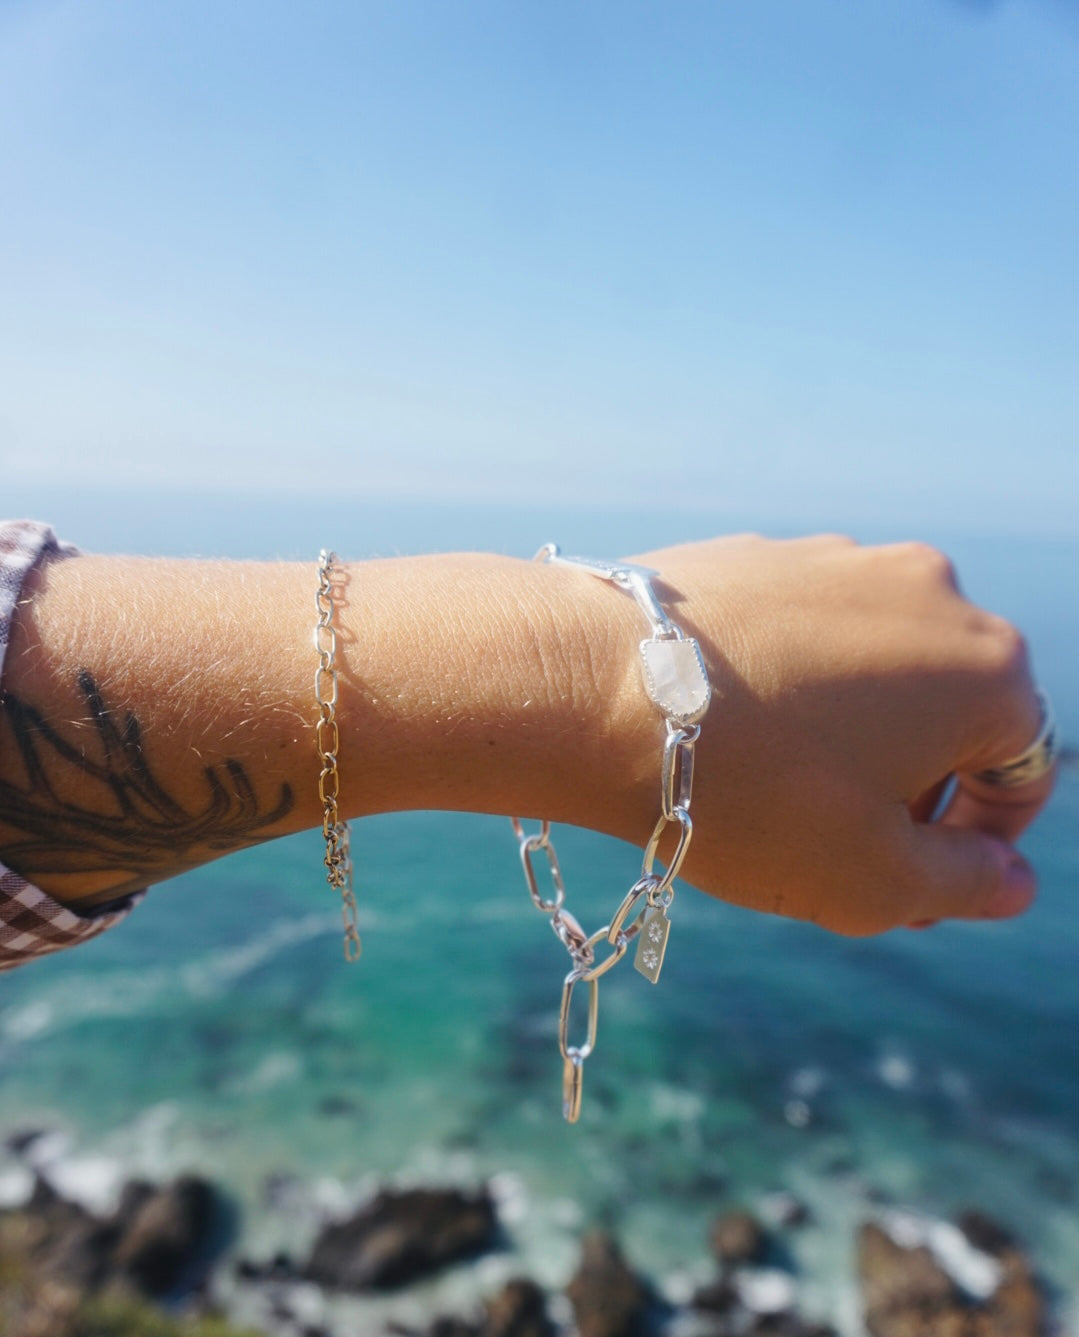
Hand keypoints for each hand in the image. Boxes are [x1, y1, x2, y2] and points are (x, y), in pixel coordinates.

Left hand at [602, 534, 1052, 935]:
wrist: (592, 689)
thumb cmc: (744, 794)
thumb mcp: (874, 879)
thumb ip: (969, 884)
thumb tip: (1011, 881)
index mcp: (986, 667)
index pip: (1019, 774)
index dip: (973, 843)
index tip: (906, 882)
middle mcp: (930, 591)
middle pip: (949, 713)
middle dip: (909, 786)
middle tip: (836, 846)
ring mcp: (841, 558)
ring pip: (874, 669)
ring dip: (849, 733)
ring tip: (772, 787)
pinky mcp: (766, 550)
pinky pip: (805, 632)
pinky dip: (791, 683)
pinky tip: (728, 729)